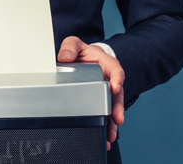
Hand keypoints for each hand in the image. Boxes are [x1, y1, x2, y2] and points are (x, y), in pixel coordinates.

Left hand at [57, 36, 124, 150]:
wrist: (84, 58)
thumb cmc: (82, 52)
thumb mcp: (75, 44)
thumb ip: (70, 47)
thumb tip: (64, 56)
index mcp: (107, 64)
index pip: (115, 71)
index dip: (117, 79)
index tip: (115, 87)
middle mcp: (110, 79)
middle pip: (117, 95)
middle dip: (117, 108)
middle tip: (117, 119)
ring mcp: (106, 92)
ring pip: (112, 108)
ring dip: (112, 122)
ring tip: (110, 134)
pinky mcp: (101, 101)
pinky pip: (105, 113)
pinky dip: (105, 125)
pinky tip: (105, 137)